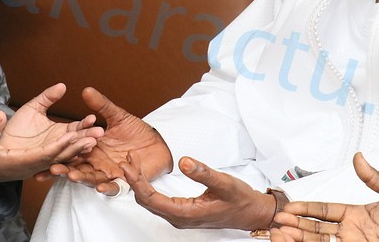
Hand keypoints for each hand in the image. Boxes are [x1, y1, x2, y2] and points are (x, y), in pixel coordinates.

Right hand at [0, 83, 103, 187]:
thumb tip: (0, 114)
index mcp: (20, 163)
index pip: (44, 155)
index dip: (60, 146)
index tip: (74, 135)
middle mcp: (32, 165)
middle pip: (60, 157)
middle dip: (78, 146)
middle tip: (97, 135)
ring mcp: (36, 164)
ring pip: (62, 156)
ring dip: (79, 146)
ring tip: (97, 135)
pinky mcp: (36, 160)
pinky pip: (57, 155)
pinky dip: (71, 148)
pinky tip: (85, 138)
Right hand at [39, 87, 172, 194]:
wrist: (159, 143)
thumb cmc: (137, 131)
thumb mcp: (118, 116)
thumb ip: (102, 106)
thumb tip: (86, 90)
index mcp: (92, 148)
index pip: (71, 152)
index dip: (58, 154)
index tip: (42, 155)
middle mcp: (97, 163)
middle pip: (77, 168)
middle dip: (64, 169)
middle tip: (52, 168)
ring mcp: (110, 173)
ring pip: (91, 179)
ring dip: (81, 178)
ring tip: (71, 175)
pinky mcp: (125, 181)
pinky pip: (115, 187)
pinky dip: (108, 187)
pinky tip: (101, 186)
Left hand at [121, 153, 278, 230]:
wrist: (250, 213)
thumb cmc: (239, 200)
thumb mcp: (224, 183)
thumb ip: (203, 173)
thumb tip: (183, 161)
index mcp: (184, 214)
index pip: (151, 199)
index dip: (137, 182)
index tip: (128, 166)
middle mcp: (178, 218)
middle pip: (146, 201)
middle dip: (134, 180)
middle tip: (128, 159)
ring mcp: (179, 216)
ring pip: (150, 201)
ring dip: (139, 183)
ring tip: (133, 163)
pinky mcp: (181, 212)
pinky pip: (157, 201)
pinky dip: (147, 186)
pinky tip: (145, 174)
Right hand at [273, 153, 378, 241]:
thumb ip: (375, 177)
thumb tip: (358, 158)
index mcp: (356, 214)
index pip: (324, 211)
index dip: (305, 209)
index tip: (289, 208)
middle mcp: (352, 231)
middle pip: (316, 229)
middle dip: (295, 226)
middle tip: (278, 224)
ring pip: (319, 241)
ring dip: (299, 239)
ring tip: (281, 236)